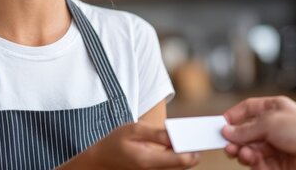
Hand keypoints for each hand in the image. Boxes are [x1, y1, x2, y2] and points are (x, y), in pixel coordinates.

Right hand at [62, 122, 198, 169]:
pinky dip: (176, 156)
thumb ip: (156, 133)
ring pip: (182, 167)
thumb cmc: (116, 142)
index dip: (193, 146)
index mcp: (149, 161)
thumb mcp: (133, 129)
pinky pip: (174, 167)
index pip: (184, 160)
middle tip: (190, 133)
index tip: (193, 133)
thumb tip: (176, 135)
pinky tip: (172, 145)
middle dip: (191, 148)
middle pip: (187, 165)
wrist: (102, 160)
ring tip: (181, 138)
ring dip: (184, 153)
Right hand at [222, 96, 295, 169]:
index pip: (249, 109)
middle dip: (235, 139)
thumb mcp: (269, 122)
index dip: (235, 115)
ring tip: (239, 153)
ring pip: (250, 149)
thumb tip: (227, 131)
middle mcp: (274, 127)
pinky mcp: (277, 164)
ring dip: (242, 151)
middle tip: (226, 144)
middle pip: (246, 133)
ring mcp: (275, 146)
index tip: (221, 123)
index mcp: (274, 109)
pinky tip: (250, 159)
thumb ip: (245, 129)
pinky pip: (258, 163)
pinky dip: (251, 162)